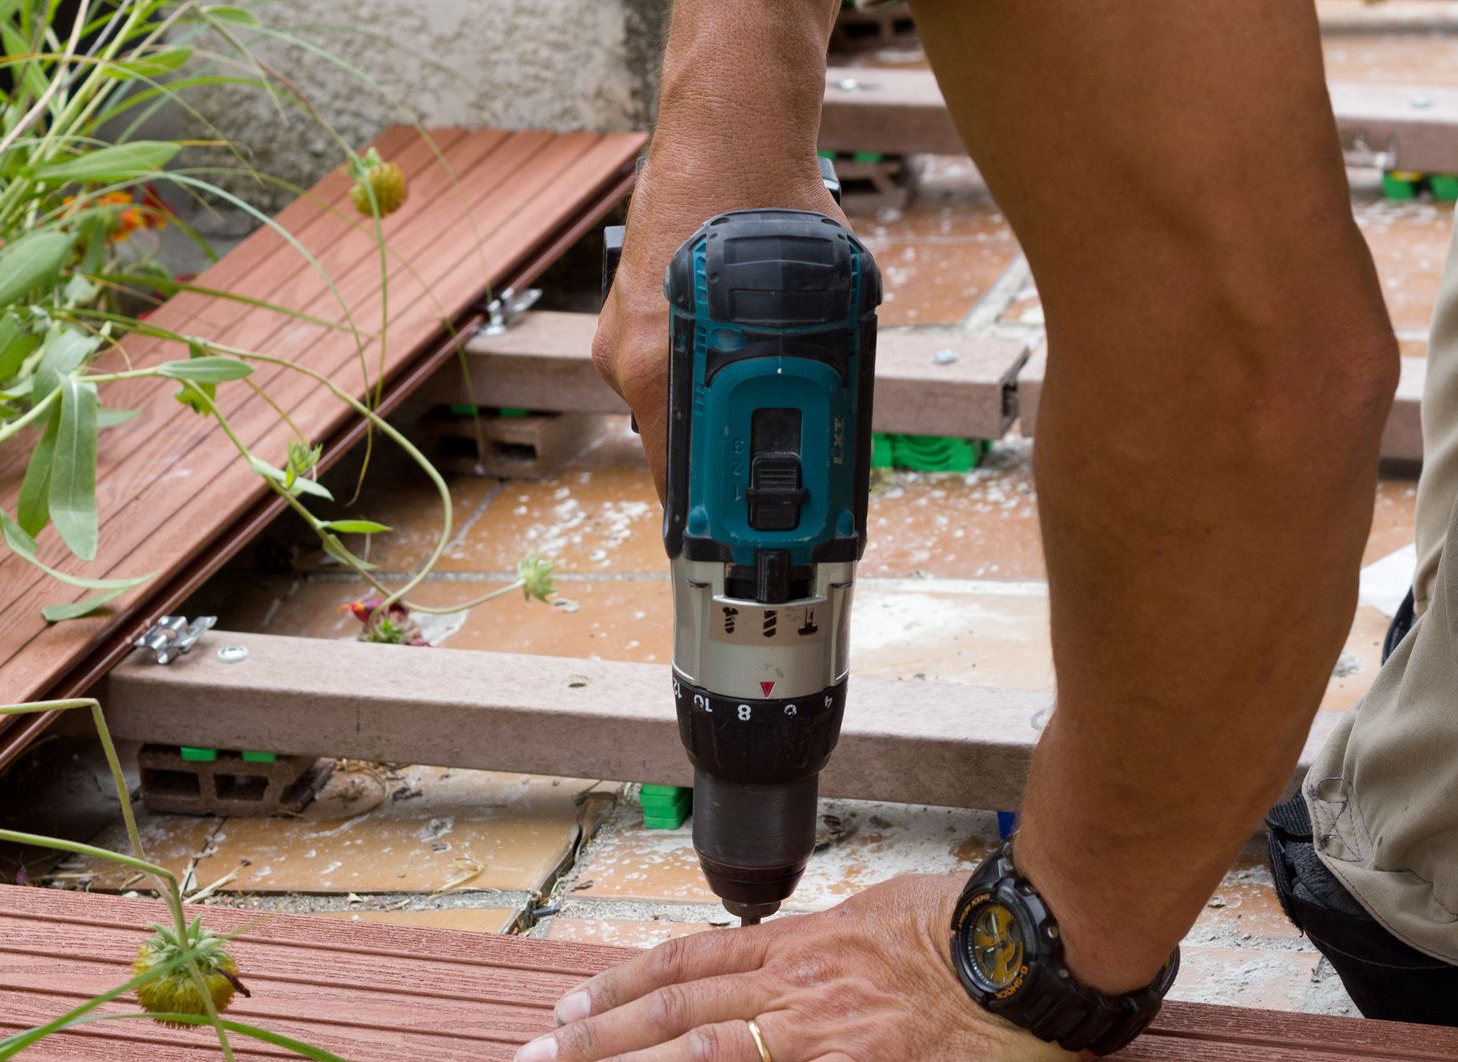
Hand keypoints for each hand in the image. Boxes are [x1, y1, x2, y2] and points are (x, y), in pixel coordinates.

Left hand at [511, 874, 1089, 1061]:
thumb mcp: (878, 915)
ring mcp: (825, 1025)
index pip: (685, 961)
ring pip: (703, 1052)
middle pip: (671, 1007)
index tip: (563, 1008)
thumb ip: (824, 942)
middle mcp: (795, 978)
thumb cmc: (967, 927)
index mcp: (798, 941)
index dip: (616, 986)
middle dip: (590, 1038)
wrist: (1034, 941)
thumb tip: (786, 950)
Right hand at [592, 150, 843, 499]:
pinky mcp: (627, 308)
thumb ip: (815, 366)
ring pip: (673, 400)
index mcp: (654, 365)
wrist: (727, 124)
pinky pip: (667, 359)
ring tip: (769, 393)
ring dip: (717, 406)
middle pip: (676, 444)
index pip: (674, 476)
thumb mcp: (816, 299)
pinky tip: (740, 343)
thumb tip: (837, 416)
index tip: (739, 542)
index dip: (712, 516)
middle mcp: (625, 357)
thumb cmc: (765, 203)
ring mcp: (620, 332)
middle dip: (725, 462)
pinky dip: (703, 363)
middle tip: (774, 479)